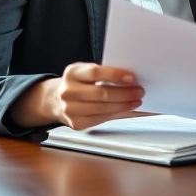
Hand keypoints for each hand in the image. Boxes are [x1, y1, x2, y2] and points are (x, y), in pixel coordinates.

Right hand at [16, 63, 141, 130]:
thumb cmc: (78, 83)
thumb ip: (102, 73)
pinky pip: (101, 119)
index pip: (95, 72)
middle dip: (124, 93)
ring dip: (123, 105)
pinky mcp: (76, 124)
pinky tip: (125, 109)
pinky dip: (116, 114)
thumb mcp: (84, 72)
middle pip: (101, 93)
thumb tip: (129, 80)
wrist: (56, 100)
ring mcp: (70, 109)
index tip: (132, 77)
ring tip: (136, 100)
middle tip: (139, 91)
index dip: (115, 75)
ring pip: (103, 108)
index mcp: (72, 73)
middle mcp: (68, 91)